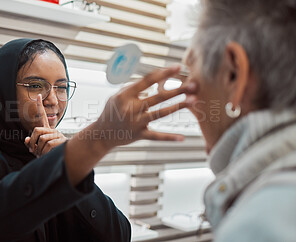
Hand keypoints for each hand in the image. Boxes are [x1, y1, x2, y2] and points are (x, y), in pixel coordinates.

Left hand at [24, 95, 66, 156]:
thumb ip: (31, 144)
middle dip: (32, 141)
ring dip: (39, 150)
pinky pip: (48, 145)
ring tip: (42, 155)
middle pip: (37, 130)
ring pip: (42, 139)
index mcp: (48, 131)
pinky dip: (44, 152)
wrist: (65, 159)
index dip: (40, 106)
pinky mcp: (61, 140)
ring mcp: (57, 135)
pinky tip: (47, 155)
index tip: (38, 95)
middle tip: (32, 151)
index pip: (43, 116)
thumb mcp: (38, 149)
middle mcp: (53, 130)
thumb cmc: (49, 154)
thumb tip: (26, 139)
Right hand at [65, 65, 197, 185]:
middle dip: (177, 90)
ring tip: (193, 101)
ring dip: (177, 106)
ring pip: (160, 113)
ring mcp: (135, 122)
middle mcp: (131, 108)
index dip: (163, 73)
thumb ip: (133, 88)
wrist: (102, 134)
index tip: (177, 67)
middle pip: (158, 97)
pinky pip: (156, 136)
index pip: (147, 81)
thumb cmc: (112, 111)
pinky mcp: (139, 135)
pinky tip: (182, 138)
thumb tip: (152, 83)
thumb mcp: (117, 96)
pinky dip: (169, 138)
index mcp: (125, 95)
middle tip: (194, 85)